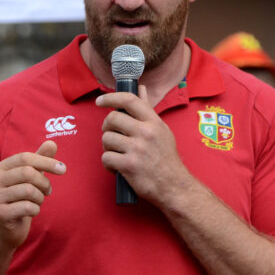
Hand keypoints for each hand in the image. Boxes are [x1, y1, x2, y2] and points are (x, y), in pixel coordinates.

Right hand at [0, 140, 65, 250]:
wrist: (3, 229)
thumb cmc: (18, 199)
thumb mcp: (29, 178)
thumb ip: (39, 160)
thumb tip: (52, 143)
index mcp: (1, 168)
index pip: (25, 157)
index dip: (46, 162)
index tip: (63, 169)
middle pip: (27, 172)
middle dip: (44, 182)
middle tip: (48, 191)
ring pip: (29, 190)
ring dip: (40, 197)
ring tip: (38, 201)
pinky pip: (27, 207)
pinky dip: (36, 210)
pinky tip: (32, 212)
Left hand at [95, 86, 190, 202]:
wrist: (174, 186)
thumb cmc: (166, 158)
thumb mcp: (161, 130)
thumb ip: (147, 110)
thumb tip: (140, 88)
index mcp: (154, 122)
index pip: (129, 100)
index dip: (111, 97)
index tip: (100, 100)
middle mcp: (146, 132)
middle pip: (112, 118)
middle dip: (107, 127)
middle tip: (112, 136)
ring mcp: (137, 148)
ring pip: (106, 138)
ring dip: (108, 148)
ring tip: (118, 154)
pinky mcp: (129, 165)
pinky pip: (106, 157)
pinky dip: (108, 164)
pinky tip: (117, 168)